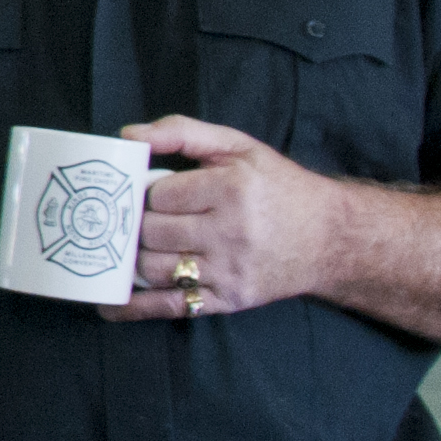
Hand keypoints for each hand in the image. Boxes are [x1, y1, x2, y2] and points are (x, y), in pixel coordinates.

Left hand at [119, 114, 343, 319]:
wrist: (331, 238)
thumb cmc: (278, 187)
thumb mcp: (238, 147)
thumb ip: (181, 132)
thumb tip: (127, 136)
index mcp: (232, 189)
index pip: (159, 194)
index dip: (149, 192)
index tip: (154, 192)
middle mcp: (231, 232)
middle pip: (152, 232)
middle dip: (139, 225)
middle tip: (138, 220)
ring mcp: (229, 271)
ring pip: (155, 268)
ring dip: (135, 258)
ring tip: (130, 248)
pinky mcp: (228, 300)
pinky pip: (171, 307)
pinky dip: (135, 308)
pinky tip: (109, 304)